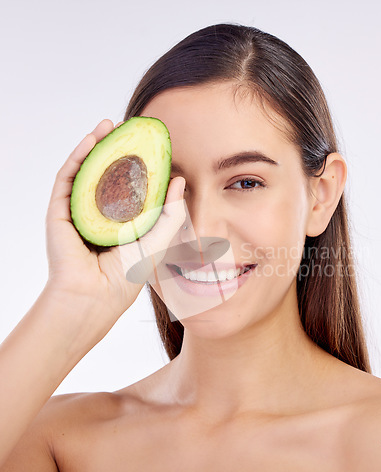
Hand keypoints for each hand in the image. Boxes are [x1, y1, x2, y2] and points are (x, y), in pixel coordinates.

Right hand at [44, 119, 185, 318]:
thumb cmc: (127, 274)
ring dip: (95, 145)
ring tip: (109, 125)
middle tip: (128, 128)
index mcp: (120, 220)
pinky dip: (78, 157)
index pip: (127, 185)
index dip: (136, 163)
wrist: (96, 295)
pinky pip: (68, 178)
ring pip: (86, 170)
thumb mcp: (158, 239)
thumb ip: (171, 212)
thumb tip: (180, 180)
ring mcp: (78, 210)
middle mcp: (98, 212)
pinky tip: (91, 140)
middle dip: (115, 148)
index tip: (148, 145)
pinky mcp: (60, 211)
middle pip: (105, 173)